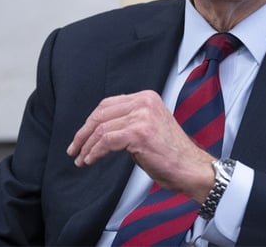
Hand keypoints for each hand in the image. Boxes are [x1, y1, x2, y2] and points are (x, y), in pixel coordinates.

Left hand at [67, 90, 214, 201]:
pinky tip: (91, 160)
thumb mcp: (148, 128)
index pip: (108, 104)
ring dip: (86, 146)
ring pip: (101, 128)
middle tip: (74, 149)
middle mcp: (144, 102)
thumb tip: (101, 130)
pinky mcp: (139, 133)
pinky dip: (94, 152)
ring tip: (81, 159)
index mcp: (146, 97)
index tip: (81, 137)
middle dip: (83, 133)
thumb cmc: (171, 154)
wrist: (191, 168)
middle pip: (101, 113)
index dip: (91, 121)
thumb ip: (128, 122)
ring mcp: (142, 116)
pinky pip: (106, 141)